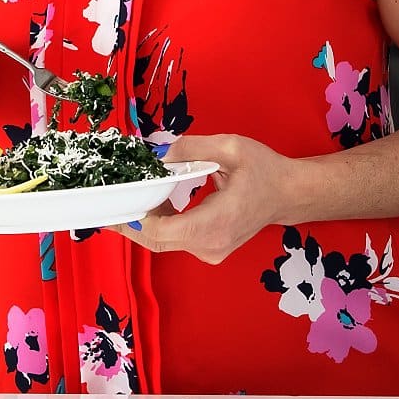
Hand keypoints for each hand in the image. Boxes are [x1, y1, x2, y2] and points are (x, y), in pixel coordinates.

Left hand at [118, 133, 298, 264]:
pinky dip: (160, 221)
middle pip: (156, 241)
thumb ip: (192, 148)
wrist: (288, 195)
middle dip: (131, 220)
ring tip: (136, 191)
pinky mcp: (208, 249)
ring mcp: (209, 251)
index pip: (162, 231)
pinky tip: (157, 199)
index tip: (116, 199)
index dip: (134, 218)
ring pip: (163, 242)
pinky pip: (175, 239)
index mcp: (215, 223)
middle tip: (109, 199)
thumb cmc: (264, 171)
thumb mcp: (231, 148)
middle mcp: (209, 245)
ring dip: (145, 218)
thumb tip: (158, 153)